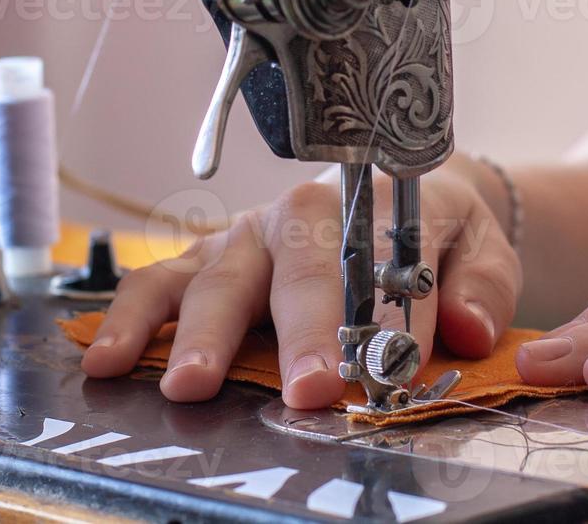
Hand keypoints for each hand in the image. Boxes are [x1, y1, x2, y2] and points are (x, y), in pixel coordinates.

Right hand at [80, 156, 520, 408]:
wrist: (397, 197)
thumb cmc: (434, 232)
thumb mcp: (479, 246)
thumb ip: (480, 285)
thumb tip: (470, 330)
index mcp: (366, 206)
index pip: (363, 264)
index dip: (356, 322)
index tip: (351, 377)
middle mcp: (296, 216)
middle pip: (285, 271)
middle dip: (287, 335)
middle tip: (293, 391)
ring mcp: (245, 237)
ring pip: (211, 275)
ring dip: (192, 331)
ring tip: (177, 383)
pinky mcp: (207, 257)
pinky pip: (161, 282)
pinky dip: (131, 318)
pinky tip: (107, 360)